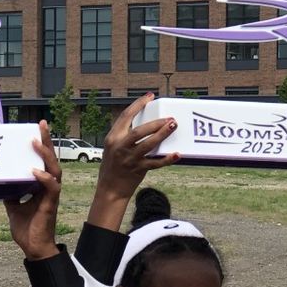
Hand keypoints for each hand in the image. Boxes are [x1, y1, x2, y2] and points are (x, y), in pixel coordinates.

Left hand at [4, 120, 61, 260]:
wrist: (33, 248)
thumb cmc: (27, 228)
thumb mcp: (13, 207)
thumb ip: (11, 194)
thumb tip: (1, 184)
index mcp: (42, 186)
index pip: (44, 161)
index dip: (42, 145)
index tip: (37, 128)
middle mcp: (49, 188)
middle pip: (51, 159)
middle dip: (47, 141)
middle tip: (41, 125)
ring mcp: (51, 196)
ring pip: (54, 170)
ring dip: (46, 155)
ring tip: (36, 143)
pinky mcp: (50, 205)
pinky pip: (51, 188)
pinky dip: (44, 179)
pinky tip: (35, 172)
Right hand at [87, 93, 180, 230]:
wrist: (109, 190)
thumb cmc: (113, 166)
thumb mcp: (113, 147)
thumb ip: (125, 136)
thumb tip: (147, 124)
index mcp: (112, 138)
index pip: (125, 116)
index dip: (138, 105)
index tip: (150, 97)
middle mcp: (120, 147)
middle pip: (139, 130)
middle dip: (156, 122)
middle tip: (169, 118)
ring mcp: (129, 159)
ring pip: (148, 144)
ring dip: (162, 134)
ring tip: (173, 126)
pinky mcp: (138, 170)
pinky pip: (155, 163)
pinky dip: (167, 159)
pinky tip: (177, 154)